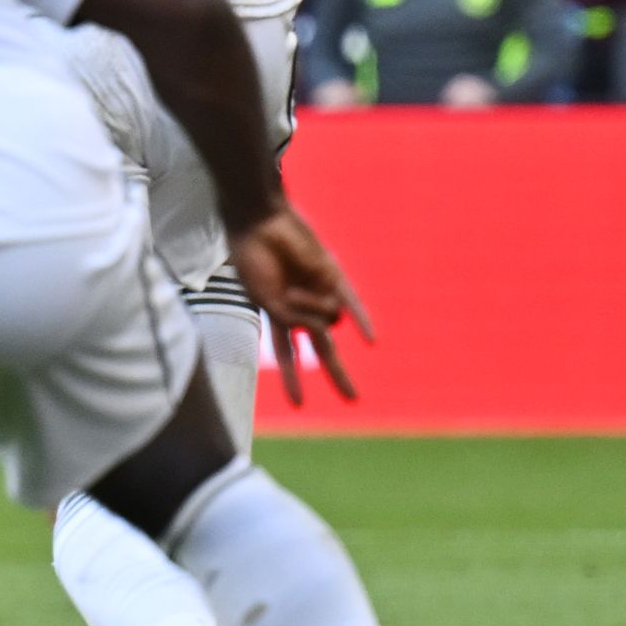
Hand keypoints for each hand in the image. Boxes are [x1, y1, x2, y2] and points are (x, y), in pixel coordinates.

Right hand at [233, 205, 373, 406]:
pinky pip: (351, 302)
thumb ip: (293, 320)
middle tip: (353, 400)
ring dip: (310, 310)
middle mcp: (302, 307)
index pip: (288, 355)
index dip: (292, 380)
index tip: (299, 405)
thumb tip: (325, 331)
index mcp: (278, 314)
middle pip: (324, 349)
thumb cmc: (253, 260)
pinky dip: (361, 320)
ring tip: (294, 289)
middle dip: (338, 375)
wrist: (260, 221)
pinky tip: (371, 342)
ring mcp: (318, 291)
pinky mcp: (331, 274)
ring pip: (327, 319)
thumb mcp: (266, 300)